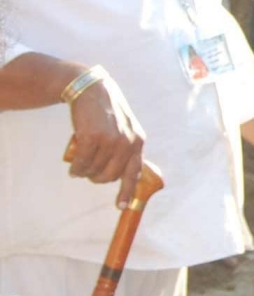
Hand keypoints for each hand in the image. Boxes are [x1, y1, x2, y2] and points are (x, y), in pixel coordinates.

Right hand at [65, 75, 147, 205]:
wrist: (92, 89)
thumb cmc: (107, 111)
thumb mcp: (126, 127)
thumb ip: (126, 147)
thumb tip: (122, 174)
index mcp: (138, 141)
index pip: (134, 173)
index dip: (127, 192)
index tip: (120, 206)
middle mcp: (127, 143)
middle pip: (110, 176)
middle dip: (97, 179)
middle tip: (88, 173)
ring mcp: (110, 140)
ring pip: (94, 170)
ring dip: (85, 173)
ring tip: (79, 167)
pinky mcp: (92, 138)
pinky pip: (82, 163)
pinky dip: (76, 168)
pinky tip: (73, 166)